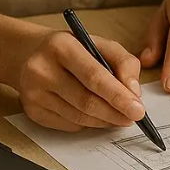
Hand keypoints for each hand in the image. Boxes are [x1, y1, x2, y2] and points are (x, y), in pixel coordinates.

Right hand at [15, 31, 144, 131]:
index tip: (138, 109)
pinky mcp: (32, 111)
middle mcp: (41, 69)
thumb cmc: (73, 50)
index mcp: (61, 46)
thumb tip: (134, 92)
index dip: (118, 96)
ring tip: (119, 116)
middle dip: (115, 113)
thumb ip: (124, 63)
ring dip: (105, 120)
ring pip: (79, 117)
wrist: (31, 54)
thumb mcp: (100, 44)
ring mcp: (33, 92)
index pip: (94, 76)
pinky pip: (69, 125)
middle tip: (133, 117)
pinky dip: (89, 123)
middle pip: (86, 101)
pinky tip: (96, 115)